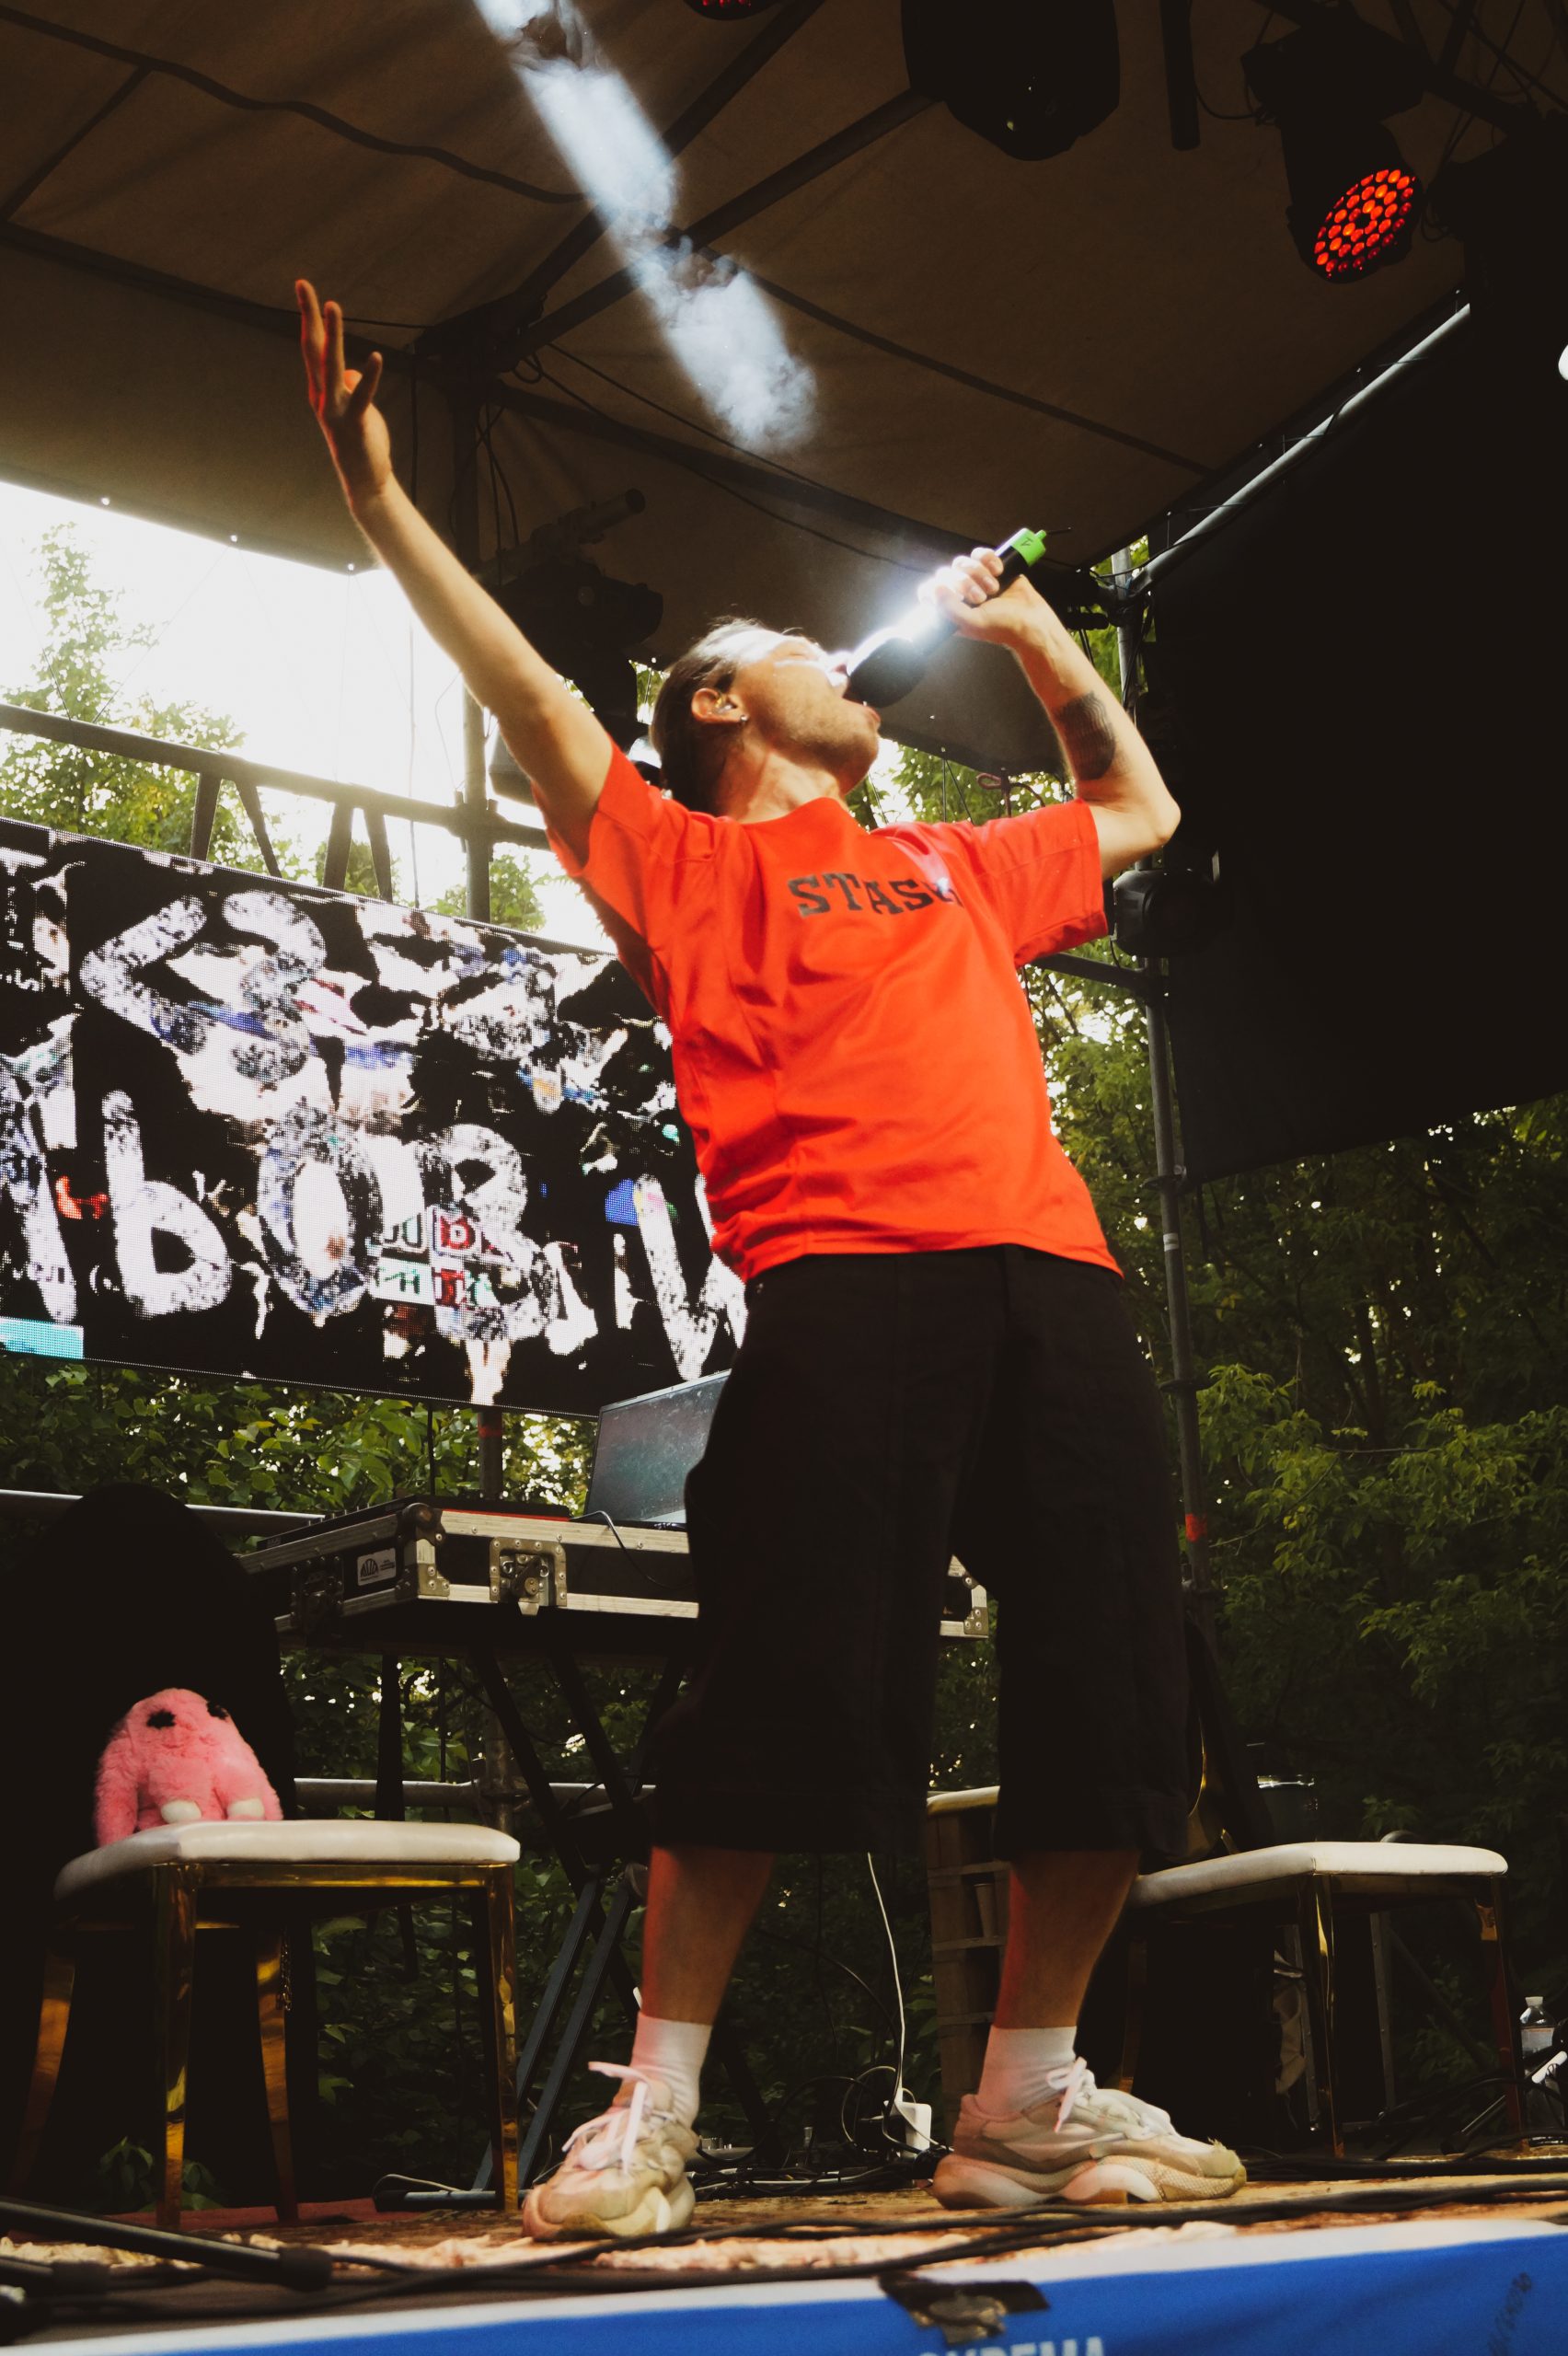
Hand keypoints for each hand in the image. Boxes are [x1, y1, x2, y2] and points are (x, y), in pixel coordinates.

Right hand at [297, 278, 391, 510]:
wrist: (365, 481)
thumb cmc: (361, 442)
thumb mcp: (356, 409)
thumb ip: (349, 387)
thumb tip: (350, 372)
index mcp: (320, 390)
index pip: (311, 347)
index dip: (308, 317)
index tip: (304, 288)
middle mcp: (321, 396)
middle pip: (312, 348)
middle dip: (308, 315)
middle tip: (303, 284)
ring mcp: (335, 409)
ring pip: (331, 364)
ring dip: (332, 334)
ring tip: (332, 306)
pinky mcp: (355, 422)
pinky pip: (362, 395)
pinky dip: (369, 377)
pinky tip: (376, 357)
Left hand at [920, 546, 1049, 649]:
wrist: (1032, 619)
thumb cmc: (1003, 626)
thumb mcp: (972, 623)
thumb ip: (949, 609)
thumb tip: (935, 587)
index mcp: (950, 610)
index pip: (928, 592)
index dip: (935, 589)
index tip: (952, 594)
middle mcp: (959, 594)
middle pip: (946, 573)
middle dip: (964, 583)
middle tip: (981, 598)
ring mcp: (974, 580)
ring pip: (962, 562)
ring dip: (979, 573)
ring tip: (994, 588)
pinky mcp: (989, 568)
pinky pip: (979, 553)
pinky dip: (988, 559)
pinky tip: (999, 571)